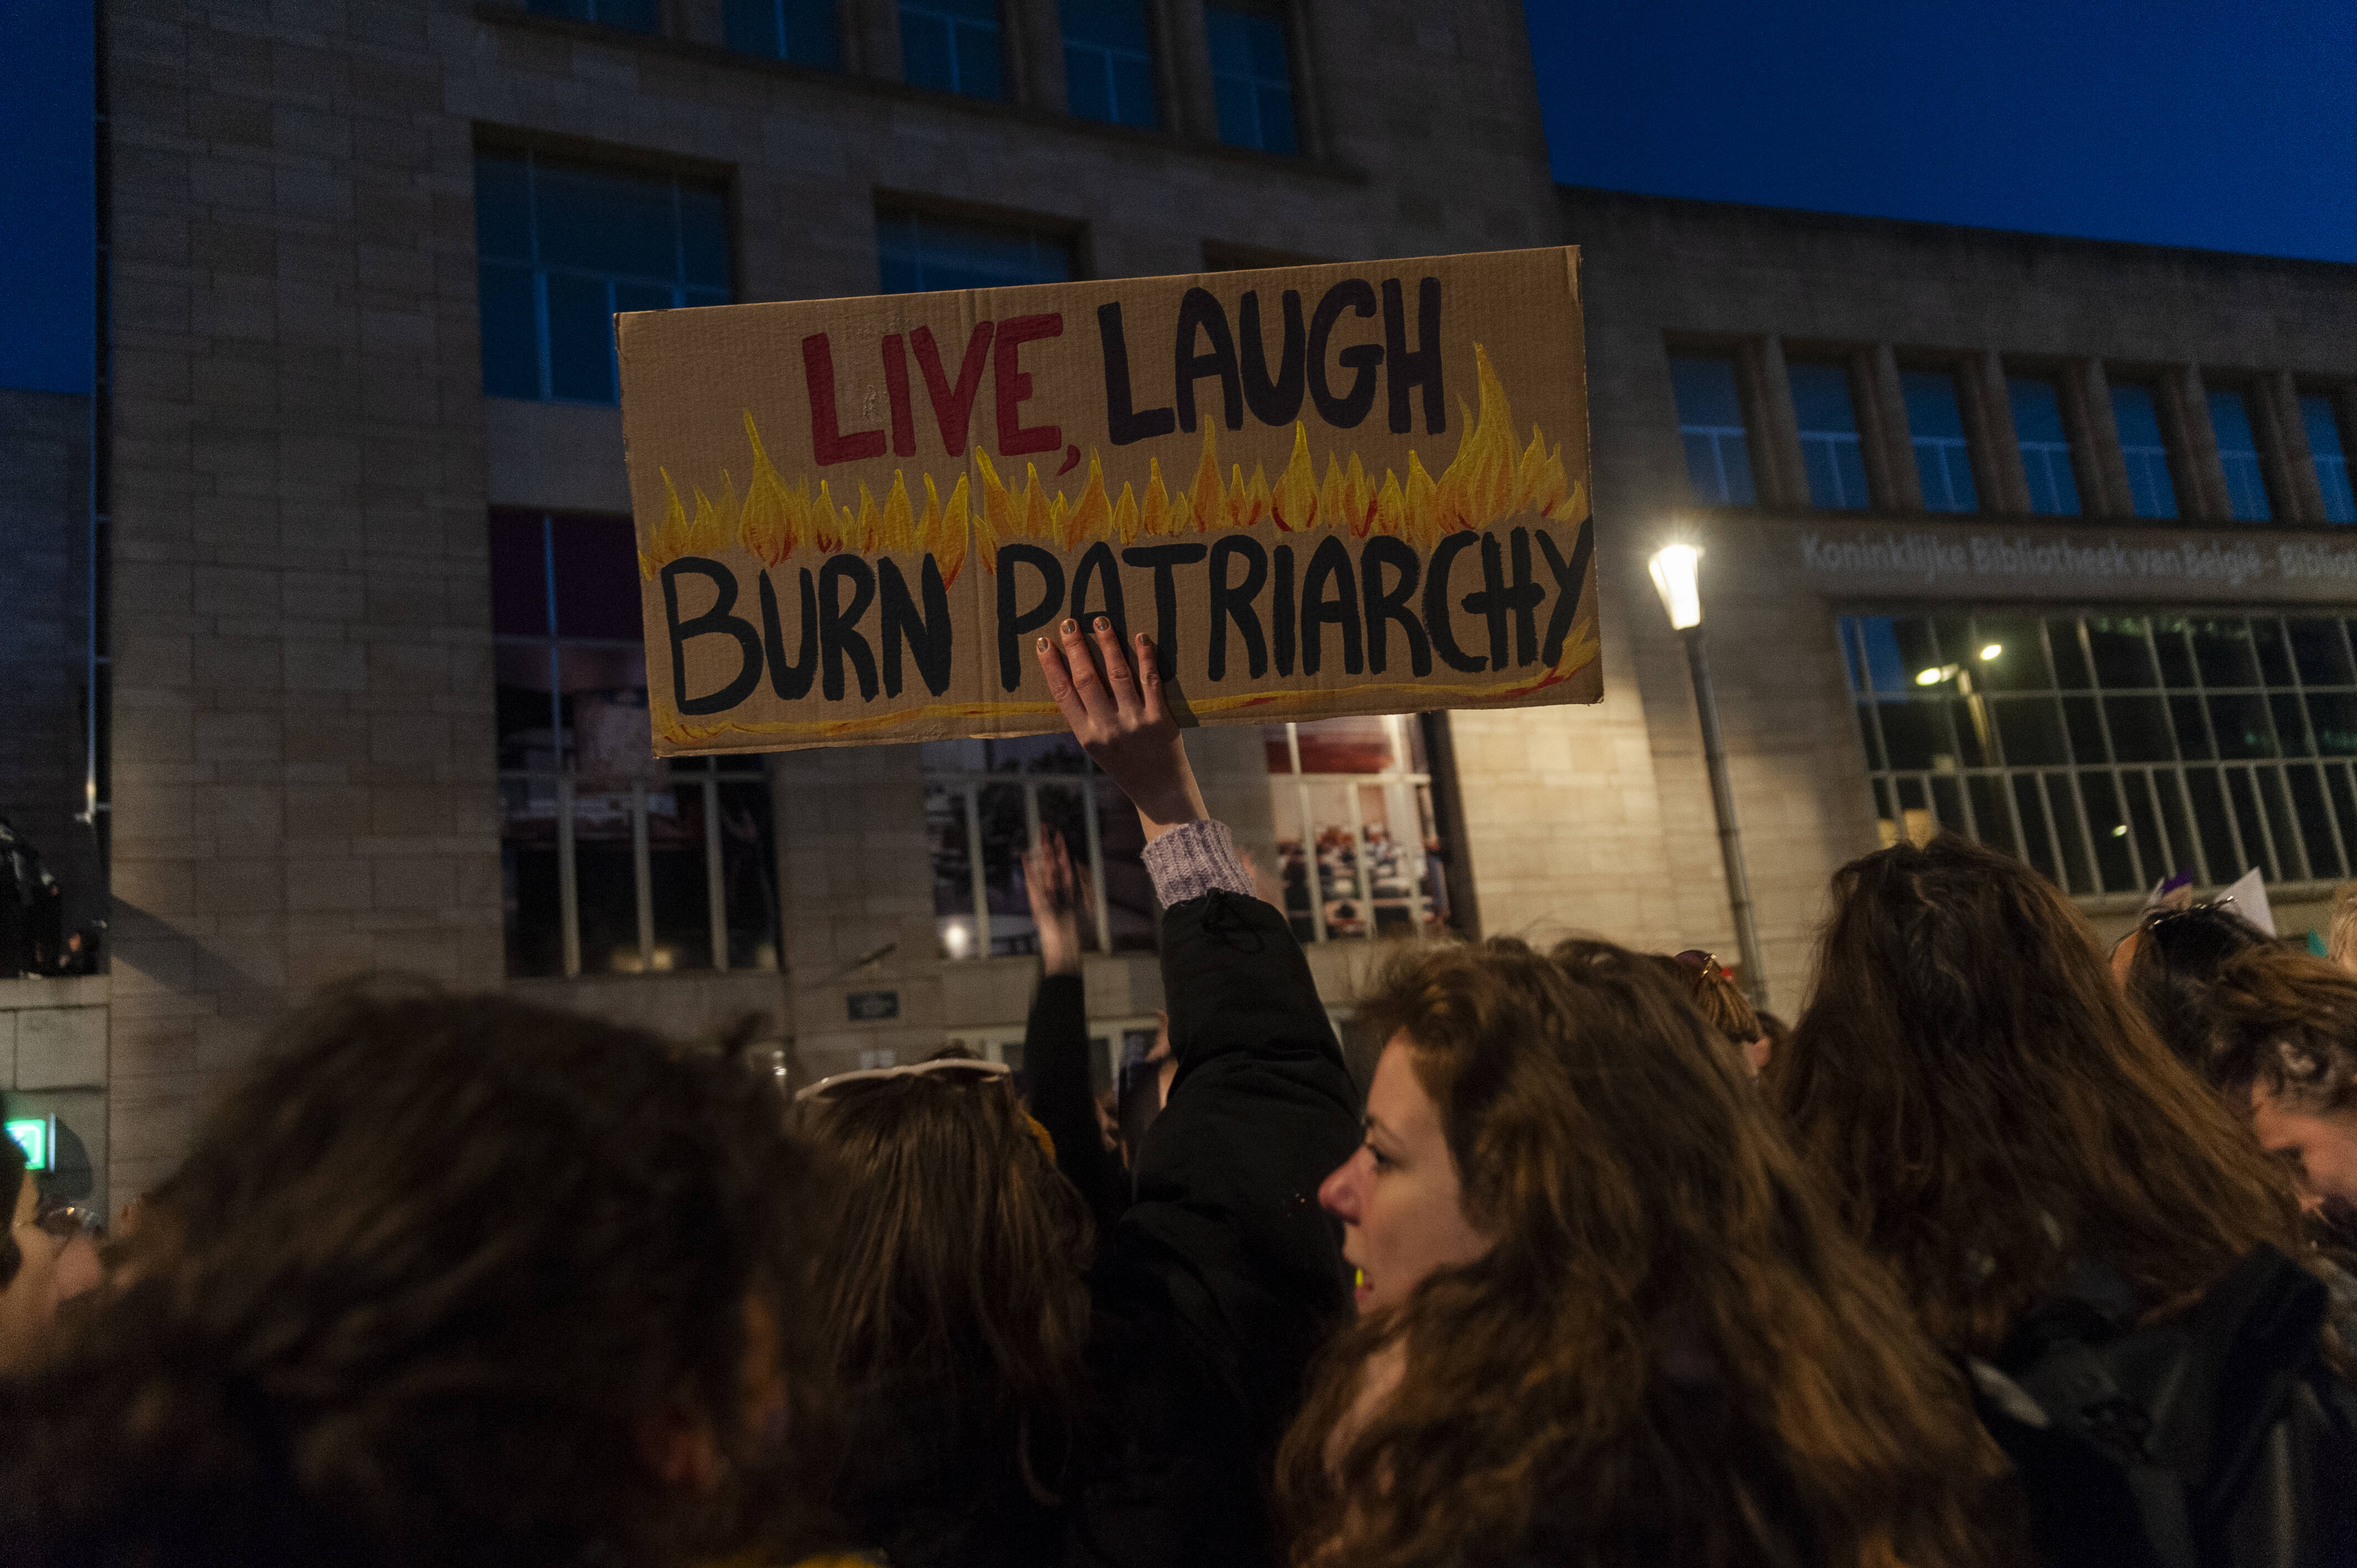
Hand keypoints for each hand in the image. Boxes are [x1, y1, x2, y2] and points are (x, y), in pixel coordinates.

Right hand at [1024, 831, 1087, 976]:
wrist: (1066, 952)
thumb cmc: (1078, 933)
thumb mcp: (1088, 904)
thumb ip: (1086, 883)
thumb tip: (1079, 863)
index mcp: (1067, 890)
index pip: (1064, 864)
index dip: (1062, 849)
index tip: (1059, 833)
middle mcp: (1054, 891)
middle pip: (1052, 863)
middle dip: (1049, 844)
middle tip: (1044, 826)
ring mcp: (1046, 897)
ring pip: (1045, 869)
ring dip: (1042, 852)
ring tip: (1039, 835)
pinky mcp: (1039, 905)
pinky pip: (1034, 884)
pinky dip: (1030, 870)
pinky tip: (1025, 857)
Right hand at [1037, 618, 1206, 840]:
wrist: (1160, 792)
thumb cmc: (1125, 765)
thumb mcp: (1096, 747)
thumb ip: (1086, 717)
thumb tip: (1071, 676)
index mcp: (1087, 736)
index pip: (1063, 694)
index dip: (1052, 666)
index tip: (1044, 643)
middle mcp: (1107, 728)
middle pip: (1087, 679)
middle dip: (1076, 648)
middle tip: (1069, 622)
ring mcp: (1134, 722)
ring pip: (1117, 674)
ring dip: (1108, 644)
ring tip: (1101, 621)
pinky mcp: (1160, 719)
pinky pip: (1150, 681)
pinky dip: (1145, 657)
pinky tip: (1140, 637)